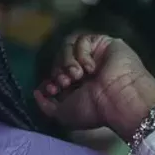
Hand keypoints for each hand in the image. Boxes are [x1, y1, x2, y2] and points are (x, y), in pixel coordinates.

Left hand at [34, 34, 154, 140]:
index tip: (52, 89)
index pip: (55, 73)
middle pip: (59, 58)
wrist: (119, 99)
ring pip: (68, 46)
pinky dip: (82, 53)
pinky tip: (90, 68)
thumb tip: (36, 92)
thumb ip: (45, 106)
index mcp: (78, 85)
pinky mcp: (104, 42)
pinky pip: (83, 39)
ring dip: (67, 61)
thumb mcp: (62, 114)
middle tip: (66, 83)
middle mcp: (85, 68)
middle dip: (58, 71)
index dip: (50, 80)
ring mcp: (94, 54)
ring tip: (76, 75)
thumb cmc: (94, 109)